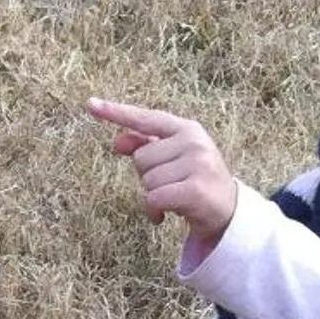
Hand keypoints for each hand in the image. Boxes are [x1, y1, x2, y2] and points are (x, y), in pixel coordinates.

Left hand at [86, 97, 238, 245]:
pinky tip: (166, 214)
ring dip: (153, 195)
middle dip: (148, 177)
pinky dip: (154, 211)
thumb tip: (116, 142)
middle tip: (170, 185)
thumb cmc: (195, 181)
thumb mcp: (173, 160)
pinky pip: (153, 198)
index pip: (146, 119)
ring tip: (173, 198)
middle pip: (140, 158)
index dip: (117, 112)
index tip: (90, 104)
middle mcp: (193, 142)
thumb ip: (145, 147)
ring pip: (146, 181)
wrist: (229, 213)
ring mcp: (197, 164)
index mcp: (186, 129)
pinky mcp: (195, 189)